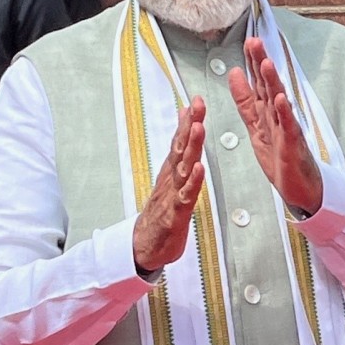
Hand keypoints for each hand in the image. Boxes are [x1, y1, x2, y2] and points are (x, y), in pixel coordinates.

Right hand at [132, 97, 206, 272]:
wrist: (145, 245)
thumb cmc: (161, 211)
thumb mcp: (171, 176)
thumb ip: (179, 150)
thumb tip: (184, 122)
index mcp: (172, 169)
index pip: (180, 140)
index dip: (189, 119)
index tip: (196, 100)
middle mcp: (171, 178)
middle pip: (181, 147)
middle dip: (190, 124)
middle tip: (197, 105)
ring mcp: (172, 194)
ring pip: (184, 167)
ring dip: (191, 147)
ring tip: (198, 128)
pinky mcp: (175, 213)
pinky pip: (186, 195)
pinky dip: (193, 182)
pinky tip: (199, 169)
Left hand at [229, 37, 323, 214]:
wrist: (300, 187)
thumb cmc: (281, 157)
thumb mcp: (256, 126)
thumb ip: (245, 101)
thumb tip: (235, 74)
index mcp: (267, 112)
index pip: (259, 82)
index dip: (253, 62)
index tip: (248, 41)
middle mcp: (278, 116)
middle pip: (268, 85)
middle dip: (261, 64)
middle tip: (255, 42)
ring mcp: (287, 129)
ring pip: (278, 102)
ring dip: (272, 82)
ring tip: (266, 64)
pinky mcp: (292, 145)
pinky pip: (288, 127)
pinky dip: (284, 113)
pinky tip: (280, 99)